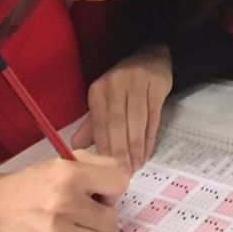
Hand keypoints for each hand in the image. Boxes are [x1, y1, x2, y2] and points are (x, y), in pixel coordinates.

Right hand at [0, 150, 128, 231]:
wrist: (0, 206)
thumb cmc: (37, 183)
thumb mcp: (65, 161)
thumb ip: (98, 166)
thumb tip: (122, 183)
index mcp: (70, 174)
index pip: (120, 183)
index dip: (112, 188)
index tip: (100, 191)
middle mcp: (64, 203)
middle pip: (113, 219)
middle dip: (103, 216)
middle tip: (87, 211)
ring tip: (80, 226)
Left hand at [73, 44, 171, 171]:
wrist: (150, 59)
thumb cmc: (123, 85)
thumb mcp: (104, 100)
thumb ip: (92, 124)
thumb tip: (76, 148)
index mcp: (99, 90)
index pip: (100, 123)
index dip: (105, 147)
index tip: (107, 169)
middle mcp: (116, 84)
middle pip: (118, 123)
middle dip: (121, 151)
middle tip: (124, 172)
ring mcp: (138, 83)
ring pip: (137, 121)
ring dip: (136, 147)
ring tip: (136, 165)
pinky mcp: (157, 85)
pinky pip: (153, 117)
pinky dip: (150, 137)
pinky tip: (147, 152)